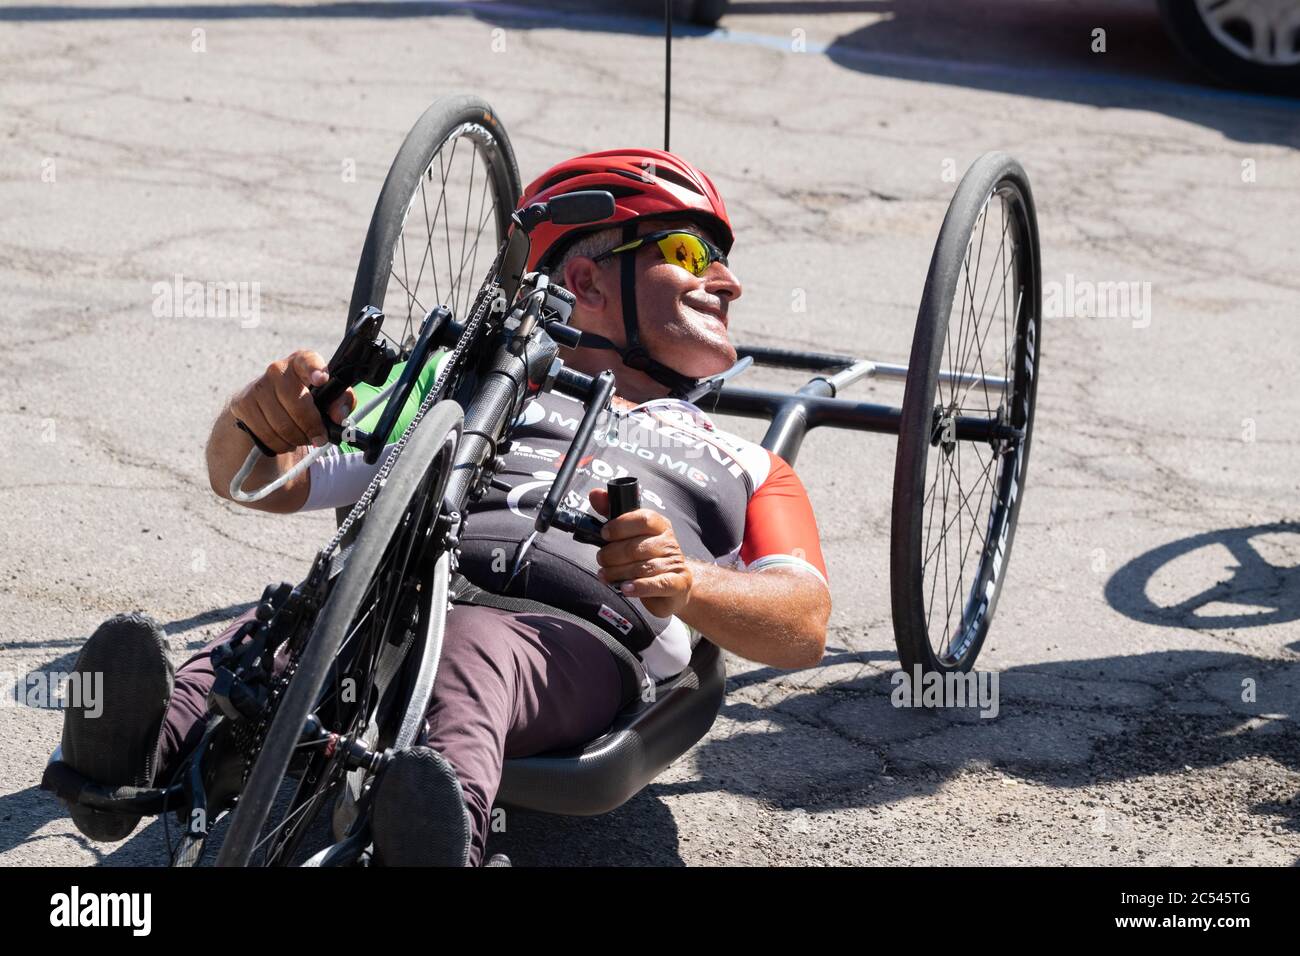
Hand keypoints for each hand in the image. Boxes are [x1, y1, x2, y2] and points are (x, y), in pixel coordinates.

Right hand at [229, 350, 354, 453]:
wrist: (266, 406)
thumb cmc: (306, 400)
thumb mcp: (328, 398)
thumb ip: (341, 402)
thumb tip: (337, 415)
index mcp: (301, 362)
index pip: (308, 360)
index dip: (315, 369)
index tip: (321, 379)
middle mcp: (277, 369)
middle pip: (298, 404)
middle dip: (312, 427)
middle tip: (320, 438)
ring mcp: (257, 386)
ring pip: (282, 424)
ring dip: (297, 439)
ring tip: (302, 438)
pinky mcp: (243, 404)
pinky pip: (266, 434)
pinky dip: (280, 444)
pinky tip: (285, 440)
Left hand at [589, 488, 692, 618]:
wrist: (675, 582)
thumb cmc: (647, 555)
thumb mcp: (630, 532)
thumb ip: (612, 512)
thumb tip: (595, 494)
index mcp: (659, 525)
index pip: (643, 519)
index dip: (620, 526)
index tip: (604, 534)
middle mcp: (669, 542)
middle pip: (636, 547)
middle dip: (612, 555)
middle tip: (601, 559)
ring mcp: (675, 563)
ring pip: (641, 568)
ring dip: (617, 573)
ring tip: (605, 575)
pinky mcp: (678, 583)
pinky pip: (656, 585)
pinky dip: (638, 587)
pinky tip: (625, 588)